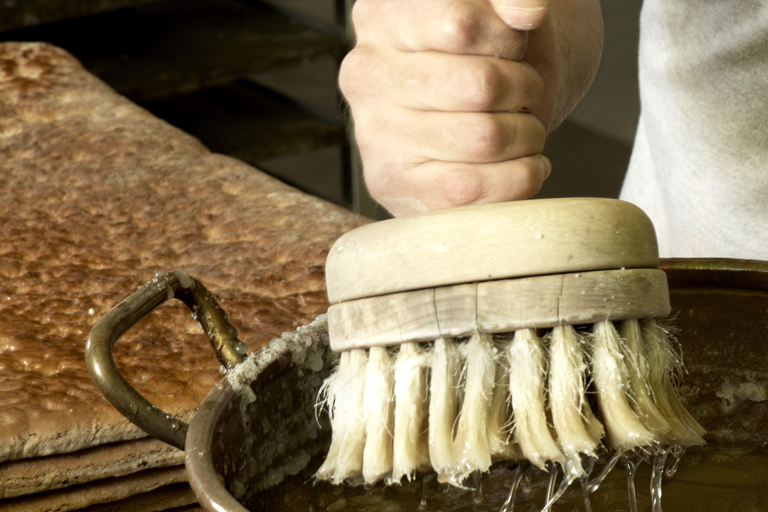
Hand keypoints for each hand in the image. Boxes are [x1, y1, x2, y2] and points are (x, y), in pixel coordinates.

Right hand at [340, 0, 601, 215]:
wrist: (466, 117)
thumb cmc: (482, 56)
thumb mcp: (497, 15)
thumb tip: (527, 11)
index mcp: (383, 16)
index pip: (462, 26)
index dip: (509, 40)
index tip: (513, 46)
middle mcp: (365, 74)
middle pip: (481, 86)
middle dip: (524, 88)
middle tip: (523, 91)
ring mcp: (373, 134)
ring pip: (484, 139)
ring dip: (527, 134)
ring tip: (521, 127)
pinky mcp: (392, 185)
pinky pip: (473, 189)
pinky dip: (520, 175)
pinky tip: (521, 162)